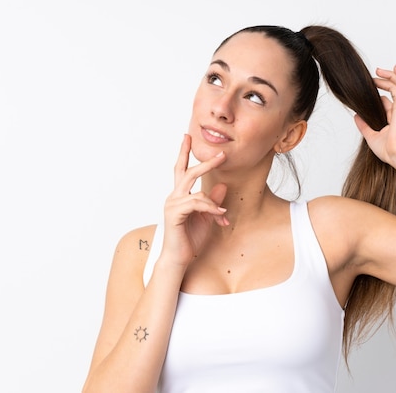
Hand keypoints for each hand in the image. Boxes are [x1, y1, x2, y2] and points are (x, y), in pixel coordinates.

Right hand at [161, 134, 228, 266]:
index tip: (186, 136)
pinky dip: (211, 208)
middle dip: (205, 162)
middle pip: (187, 172)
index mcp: (179, 195)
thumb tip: (222, 185)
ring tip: (222, 216)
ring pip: (197, 191)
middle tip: (221, 154)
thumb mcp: (208, 217)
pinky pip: (196, 204)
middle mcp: (173, 197)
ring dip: (214, 203)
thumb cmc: (190, 239)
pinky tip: (220, 217)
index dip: (183, 152)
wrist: (179, 258)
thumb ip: (213, 201)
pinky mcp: (174, 214)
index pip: (181, 169)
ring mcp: (172, 205)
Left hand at [354, 65, 395, 164]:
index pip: (387, 101)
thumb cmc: (388, 149)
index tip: (367, 89)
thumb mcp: (370, 136)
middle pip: (394, 90)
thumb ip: (363, 125)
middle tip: (373, 75)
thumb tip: (356, 115)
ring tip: (380, 70)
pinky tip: (395, 69)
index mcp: (393, 118)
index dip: (378, 94)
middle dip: (384, 80)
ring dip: (391, 75)